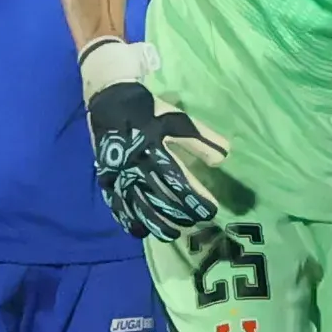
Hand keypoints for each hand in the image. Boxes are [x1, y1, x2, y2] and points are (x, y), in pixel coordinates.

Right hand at [80, 43, 227, 239]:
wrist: (108, 97)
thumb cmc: (148, 110)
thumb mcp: (178, 120)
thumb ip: (201, 140)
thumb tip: (225, 158)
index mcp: (156, 148)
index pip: (180, 181)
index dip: (196, 198)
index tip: (211, 209)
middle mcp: (137, 164)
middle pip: (161, 198)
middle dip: (181, 214)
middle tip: (197, 223)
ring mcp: (119, 172)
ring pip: (138, 205)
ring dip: (157, 222)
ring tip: (172, 234)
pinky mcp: (106, 176)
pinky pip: (116, 202)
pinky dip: (128, 218)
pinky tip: (139, 231)